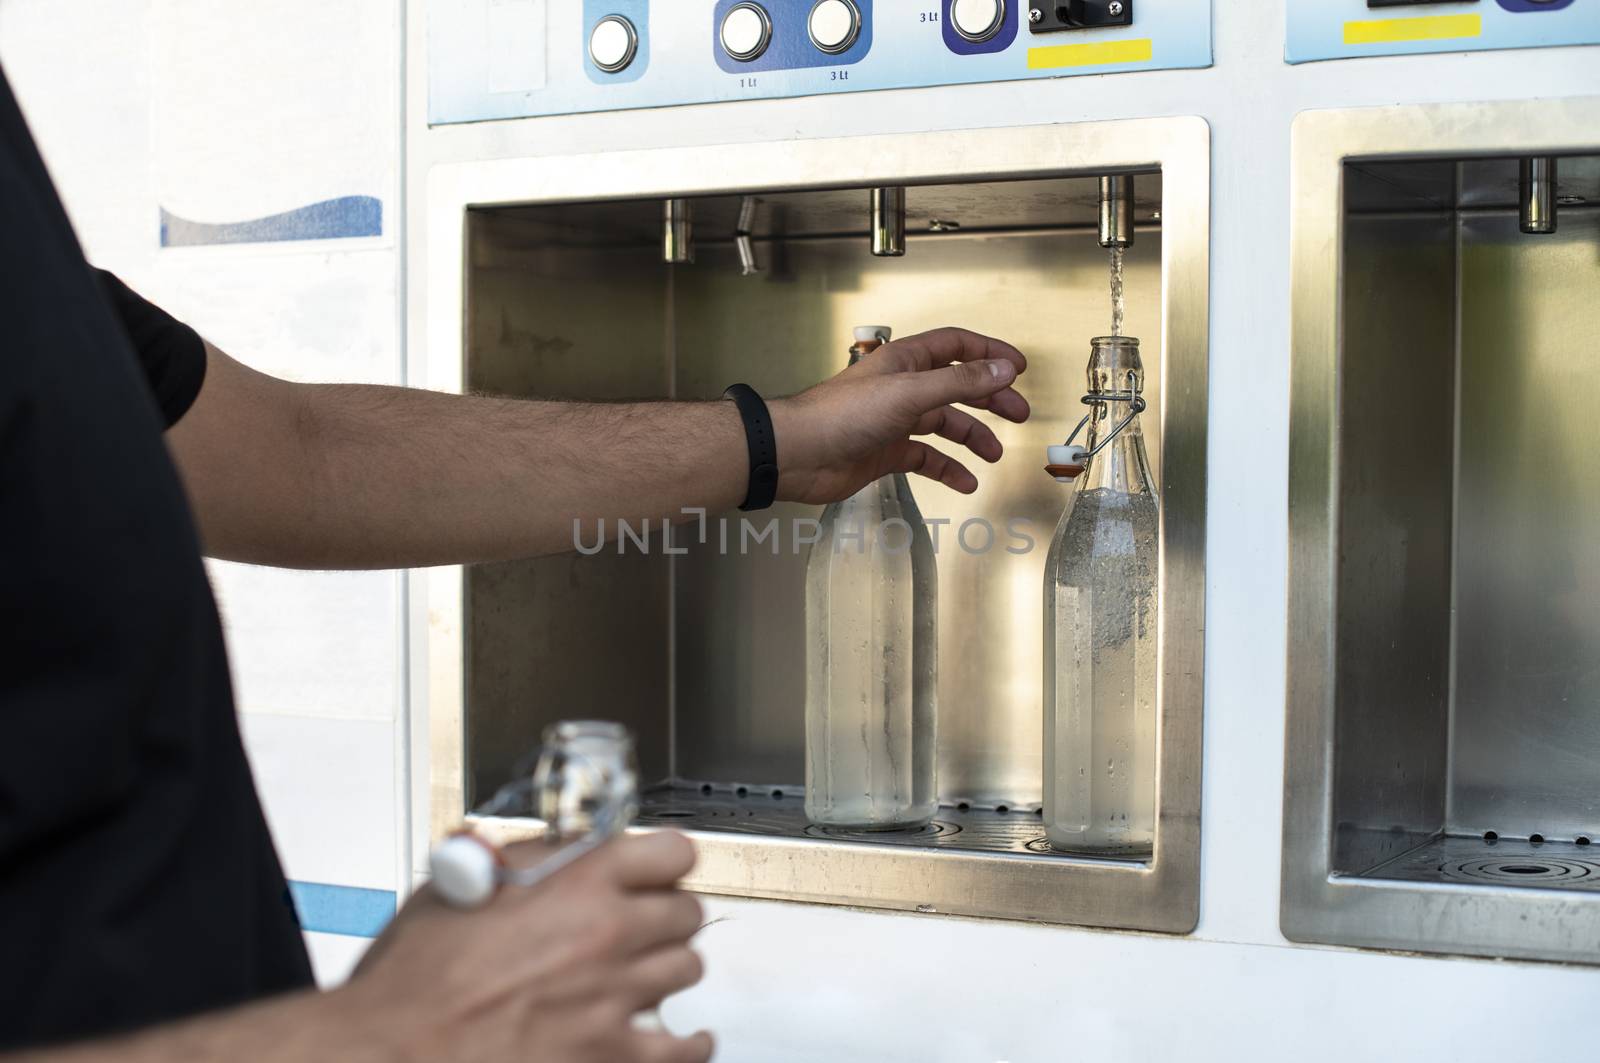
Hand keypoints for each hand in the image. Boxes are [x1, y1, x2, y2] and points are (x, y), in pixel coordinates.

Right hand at [344, 832, 712, 1062]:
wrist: (392, 1048)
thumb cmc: (412, 979)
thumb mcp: (463, 883)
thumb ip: (528, 860)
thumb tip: (560, 850)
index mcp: (577, 882)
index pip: (671, 852)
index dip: (665, 860)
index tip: (660, 869)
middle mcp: (607, 934)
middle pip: (685, 910)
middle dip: (666, 913)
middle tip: (646, 922)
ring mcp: (614, 997)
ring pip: (687, 968)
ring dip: (669, 968)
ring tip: (648, 973)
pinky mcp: (612, 1055)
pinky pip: (683, 1048)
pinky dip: (688, 1043)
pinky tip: (684, 1039)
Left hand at [769, 327, 1028, 503]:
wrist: (798, 454)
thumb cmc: (841, 415)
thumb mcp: (910, 393)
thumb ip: (959, 382)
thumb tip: (1001, 370)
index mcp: (905, 362)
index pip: (956, 346)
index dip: (988, 353)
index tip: (1018, 367)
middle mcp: (902, 388)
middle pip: (956, 386)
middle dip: (989, 398)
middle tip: (1019, 413)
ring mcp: (894, 421)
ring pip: (944, 424)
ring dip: (972, 437)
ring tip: (994, 453)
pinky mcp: (885, 452)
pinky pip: (926, 458)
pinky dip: (947, 469)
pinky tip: (964, 481)